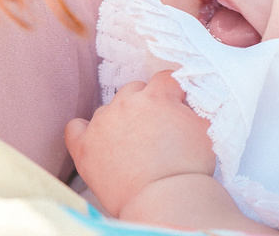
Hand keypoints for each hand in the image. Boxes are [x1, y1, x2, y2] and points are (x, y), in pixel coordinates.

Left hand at [65, 70, 215, 217]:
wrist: (165, 200)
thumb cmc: (188, 168)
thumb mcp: (203, 129)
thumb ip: (191, 107)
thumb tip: (184, 101)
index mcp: (156, 96)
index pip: (164, 78)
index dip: (171, 92)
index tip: (175, 104)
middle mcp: (126, 103)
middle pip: (134, 89)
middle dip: (144, 104)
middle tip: (154, 129)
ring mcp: (102, 123)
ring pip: (108, 108)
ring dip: (119, 119)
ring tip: (130, 145)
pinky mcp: (84, 146)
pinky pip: (75, 128)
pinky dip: (83, 131)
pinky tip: (94, 140)